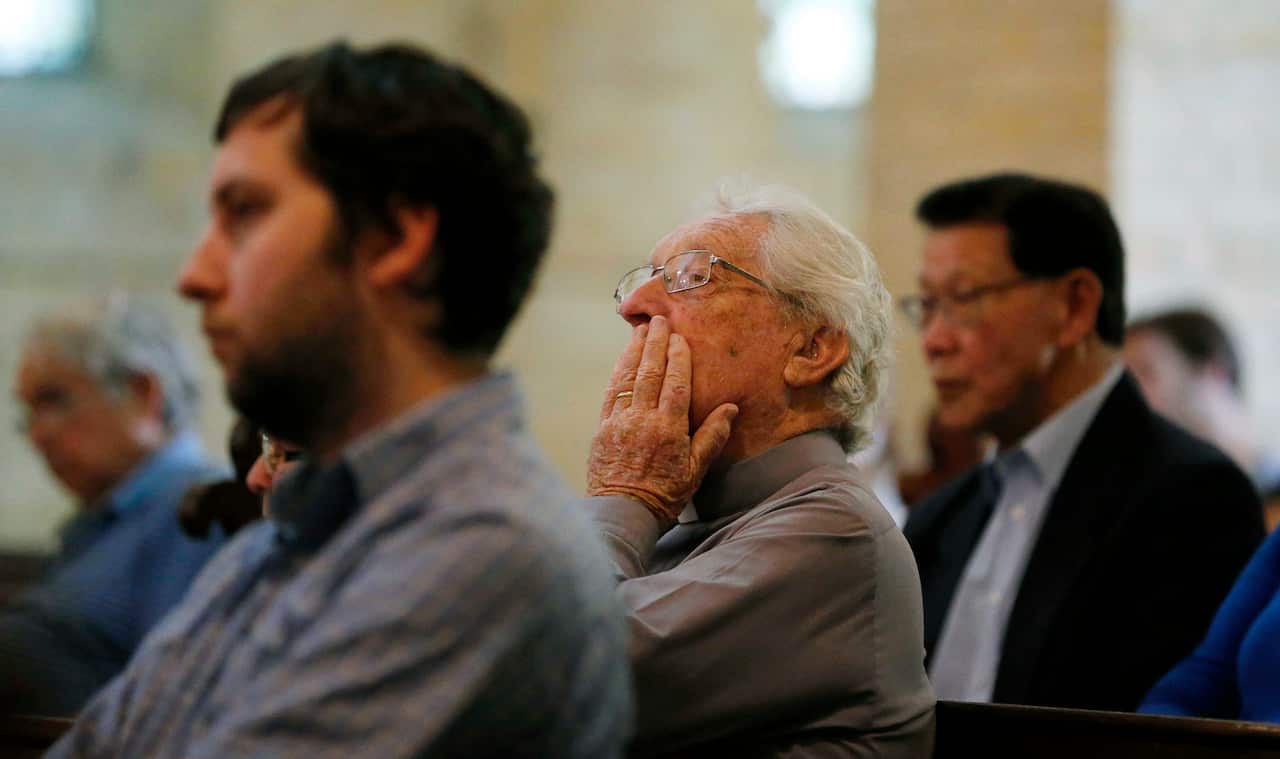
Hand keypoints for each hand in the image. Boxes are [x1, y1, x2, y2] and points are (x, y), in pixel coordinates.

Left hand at [587, 315, 737, 524]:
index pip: (675, 383)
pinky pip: (611, 393)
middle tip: (660, 321)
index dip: (678, 358)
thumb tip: (730, 408)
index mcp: (668, 428)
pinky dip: (618, 372)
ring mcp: (619, 421)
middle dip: (655, 344)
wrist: (623, 512)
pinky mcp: (602, 427)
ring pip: (628, 378)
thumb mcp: (696, 470)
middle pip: (650, 373)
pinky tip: (623, 360)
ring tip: (640, 331)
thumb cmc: (664, 494)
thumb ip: (712, 436)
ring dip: (634, 351)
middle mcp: (642, 419)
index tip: (680, 338)